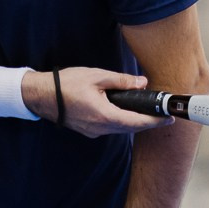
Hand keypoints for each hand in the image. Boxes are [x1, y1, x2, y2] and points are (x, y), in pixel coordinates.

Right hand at [35, 67, 173, 137]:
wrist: (40, 95)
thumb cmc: (65, 84)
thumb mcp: (96, 76)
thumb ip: (121, 81)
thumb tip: (141, 83)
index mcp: (105, 115)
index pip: (137, 122)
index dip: (154, 121)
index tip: (168, 119)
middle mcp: (100, 128)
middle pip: (130, 128)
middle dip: (147, 122)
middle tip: (161, 114)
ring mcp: (93, 131)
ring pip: (120, 129)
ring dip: (133, 122)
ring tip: (145, 112)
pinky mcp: (87, 130)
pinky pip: (109, 127)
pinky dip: (120, 121)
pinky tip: (123, 111)